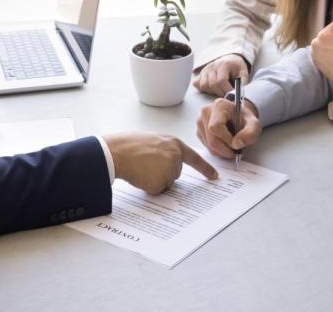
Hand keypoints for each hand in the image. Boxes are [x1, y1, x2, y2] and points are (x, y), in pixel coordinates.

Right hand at [103, 132, 217, 193]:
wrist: (117, 152)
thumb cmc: (130, 146)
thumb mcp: (153, 141)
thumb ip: (166, 151)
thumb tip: (167, 166)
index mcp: (174, 144)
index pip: (195, 158)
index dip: (205, 168)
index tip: (215, 177)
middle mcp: (176, 157)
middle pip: (176, 173)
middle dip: (163, 172)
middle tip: (146, 164)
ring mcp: (169, 170)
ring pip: (166, 182)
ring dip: (155, 179)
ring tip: (141, 167)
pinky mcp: (161, 183)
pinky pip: (157, 190)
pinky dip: (149, 186)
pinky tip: (140, 176)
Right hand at [192, 54, 248, 96]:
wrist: (230, 59)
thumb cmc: (237, 67)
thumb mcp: (243, 72)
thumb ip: (243, 82)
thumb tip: (239, 94)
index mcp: (224, 64)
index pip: (221, 81)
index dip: (226, 90)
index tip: (232, 95)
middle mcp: (212, 66)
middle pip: (212, 84)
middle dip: (220, 93)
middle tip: (227, 95)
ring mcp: (205, 70)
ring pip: (204, 85)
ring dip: (212, 92)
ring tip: (220, 91)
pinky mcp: (200, 73)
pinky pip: (197, 84)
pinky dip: (203, 89)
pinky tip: (212, 89)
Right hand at [196, 97, 261, 158]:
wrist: (238, 116)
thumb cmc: (244, 118)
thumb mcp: (254, 124)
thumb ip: (250, 133)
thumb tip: (237, 144)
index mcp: (219, 106)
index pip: (216, 127)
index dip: (227, 140)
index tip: (237, 143)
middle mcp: (206, 112)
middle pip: (212, 140)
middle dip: (226, 149)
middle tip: (236, 149)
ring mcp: (200, 122)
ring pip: (209, 146)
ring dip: (223, 151)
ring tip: (232, 143)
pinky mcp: (199, 131)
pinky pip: (207, 147)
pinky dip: (218, 150)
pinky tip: (225, 143)